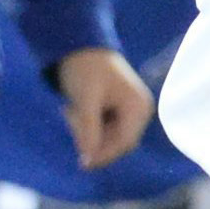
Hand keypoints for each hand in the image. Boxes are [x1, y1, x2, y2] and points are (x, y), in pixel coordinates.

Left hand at [55, 46, 154, 170]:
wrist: (79, 45)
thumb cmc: (85, 69)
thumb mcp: (86, 101)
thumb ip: (89, 130)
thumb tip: (88, 160)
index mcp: (138, 107)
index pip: (125, 143)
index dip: (104, 155)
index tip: (82, 163)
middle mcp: (140, 111)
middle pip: (117, 142)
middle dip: (92, 138)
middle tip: (69, 117)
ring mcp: (130, 110)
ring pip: (108, 137)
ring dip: (87, 130)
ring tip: (69, 109)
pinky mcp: (119, 109)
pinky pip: (104, 128)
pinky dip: (88, 124)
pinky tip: (75, 109)